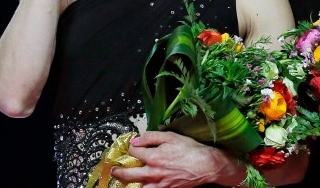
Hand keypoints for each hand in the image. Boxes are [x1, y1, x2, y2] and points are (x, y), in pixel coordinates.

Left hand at [110, 131, 230, 187]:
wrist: (205, 166)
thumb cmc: (190, 150)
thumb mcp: (171, 136)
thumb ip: (152, 136)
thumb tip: (137, 139)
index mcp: (153, 156)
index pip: (134, 151)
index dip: (131, 147)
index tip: (132, 146)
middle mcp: (153, 172)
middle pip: (129, 174)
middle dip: (119, 171)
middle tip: (114, 169)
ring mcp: (158, 184)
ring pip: (137, 186)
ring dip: (128, 183)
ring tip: (124, 180)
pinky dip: (143, 187)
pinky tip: (142, 184)